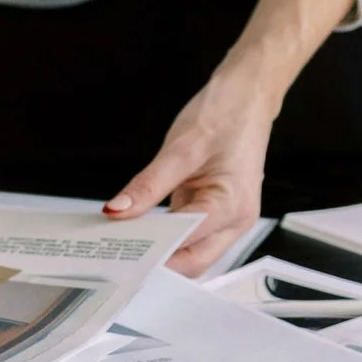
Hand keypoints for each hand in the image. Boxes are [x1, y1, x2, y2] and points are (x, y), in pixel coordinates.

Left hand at [103, 73, 273, 275]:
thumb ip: (148, 185)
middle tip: (113, 257)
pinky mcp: (211, 210)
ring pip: (190, 253)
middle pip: (191, 262)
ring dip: (157, 253)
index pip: (186, 246)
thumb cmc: (225, 116)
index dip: (152, 256)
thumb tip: (117, 211)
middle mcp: (234, 219)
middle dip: (155, 264)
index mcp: (232, 206)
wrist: (247, 97)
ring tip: (119, 246)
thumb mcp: (180, 149)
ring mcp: (224, 218)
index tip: (118, 256)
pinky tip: (135, 230)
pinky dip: (162, 237)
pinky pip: (186, 235)